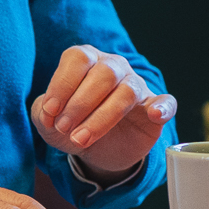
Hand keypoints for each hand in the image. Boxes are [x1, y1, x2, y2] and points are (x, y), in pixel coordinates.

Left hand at [32, 44, 175, 181]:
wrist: (96, 150)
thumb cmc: (71, 124)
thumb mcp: (48, 121)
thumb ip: (43, 112)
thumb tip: (50, 113)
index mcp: (87, 61)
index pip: (78, 59)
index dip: (62, 84)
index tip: (50, 111)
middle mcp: (114, 67)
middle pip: (103, 73)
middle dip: (79, 104)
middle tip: (64, 128)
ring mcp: (137, 86)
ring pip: (127, 91)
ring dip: (102, 117)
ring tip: (81, 138)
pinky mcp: (155, 108)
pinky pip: (166, 101)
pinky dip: (162, 107)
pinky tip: (154, 115)